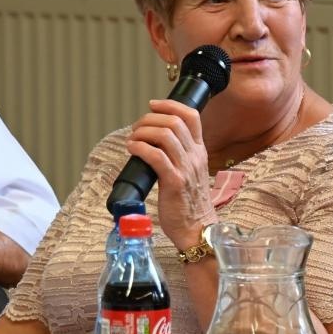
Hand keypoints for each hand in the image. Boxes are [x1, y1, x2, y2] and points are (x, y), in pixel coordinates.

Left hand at [124, 98, 216, 248]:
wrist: (196, 228)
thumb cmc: (189, 203)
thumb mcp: (190, 172)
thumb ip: (178, 156)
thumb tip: (154, 142)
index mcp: (199, 151)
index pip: (191, 116)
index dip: (170, 105)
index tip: (153, 105)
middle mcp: (195, 156)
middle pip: (174, 122)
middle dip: (150, 119)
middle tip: (137, 128)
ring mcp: (186, 169)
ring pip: (165, 135)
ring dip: (142, 132)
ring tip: (133, 139)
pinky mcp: (174, 182)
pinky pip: (156, 156)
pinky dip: (140, 148)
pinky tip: (132, 149)